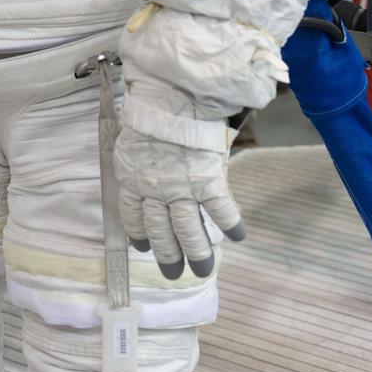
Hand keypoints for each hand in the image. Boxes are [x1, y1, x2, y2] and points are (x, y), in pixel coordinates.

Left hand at [114, 82, 244, 279]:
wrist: (170, 97)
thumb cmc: (149, 112)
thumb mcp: (133, 141)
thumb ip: (139, 163)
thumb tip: (142, 171)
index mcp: (132, 179)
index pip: (133, 217)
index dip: (139, 235)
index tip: (143, 248)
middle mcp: (155, 191)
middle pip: (161, 233)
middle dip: (169, 257)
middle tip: (175, 274)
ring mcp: (182, 189)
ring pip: (190, 232)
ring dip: (199, 253)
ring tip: (205, 269)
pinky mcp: (207, 181)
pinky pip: (221, 211)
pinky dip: (231, 225)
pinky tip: (239, 236)